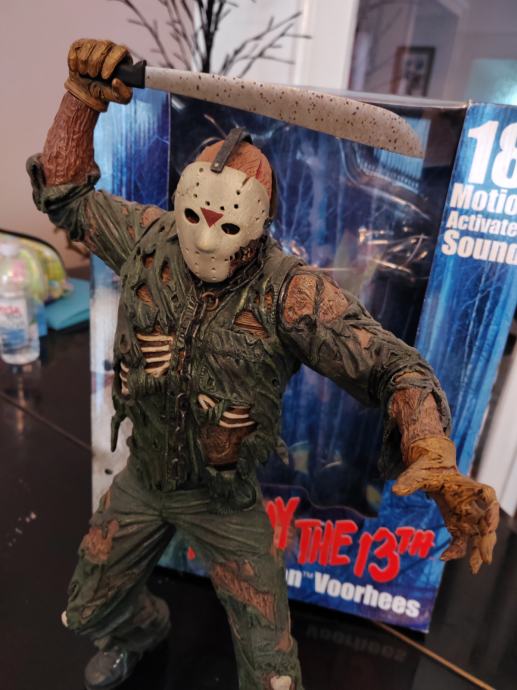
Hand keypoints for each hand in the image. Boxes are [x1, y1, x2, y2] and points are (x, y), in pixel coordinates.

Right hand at [65, 39, 132, 111]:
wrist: (87, 91)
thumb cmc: (106, 92)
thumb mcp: (119, 98)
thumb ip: (123, 93)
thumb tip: (116, 81)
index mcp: (123, 58)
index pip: (121, 50)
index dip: (111, 62)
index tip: (104, 76)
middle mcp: (110, 48)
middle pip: (104, 45)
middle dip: (96, 63)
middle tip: (93, 75)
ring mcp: (95, 44)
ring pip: (90, 45)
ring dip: (85, 62)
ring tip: (86, 73)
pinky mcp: (81, 44)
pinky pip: (76, 46)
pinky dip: (74, 60)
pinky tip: (77, 69)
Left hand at [392, 436, 498, 573]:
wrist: (428, 468)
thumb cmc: (426, 469)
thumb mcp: (417, 474)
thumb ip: (409, 482)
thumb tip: (396, 491)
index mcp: (466, 487)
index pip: (487, 496)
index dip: (492, 510)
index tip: (489, 525)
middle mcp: (470, 503)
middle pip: (485, 522)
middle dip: (486, 539)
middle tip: (484, 558)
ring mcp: (464, 515)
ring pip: (477, 535)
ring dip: (478, 551)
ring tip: (474, 568)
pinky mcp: (456, 524)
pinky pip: (461, 540)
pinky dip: (456, 550)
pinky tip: (443, 557)